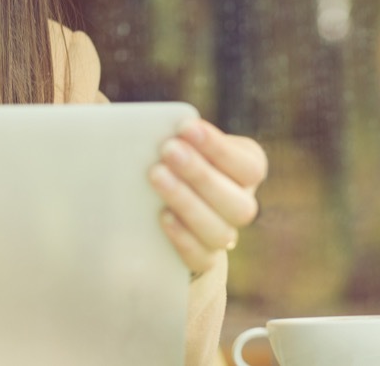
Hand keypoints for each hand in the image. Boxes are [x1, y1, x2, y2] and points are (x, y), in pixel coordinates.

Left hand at [149, 119, 266, 274]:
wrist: (150, 201)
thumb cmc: (164, 155)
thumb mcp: (170, 138)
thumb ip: (166, 130)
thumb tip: (130, 119)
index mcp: (244, 170)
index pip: (248, 165)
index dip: (219, 148)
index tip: (186, 126)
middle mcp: (240, 205)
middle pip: (237, 201)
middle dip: (201, 174)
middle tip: (168, 149)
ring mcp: (222, 235)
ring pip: (220, 231)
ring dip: (188, 201)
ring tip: (156, 175)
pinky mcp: (199, 260)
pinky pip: (200, 259)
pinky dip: (183, 238)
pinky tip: (162, 216)